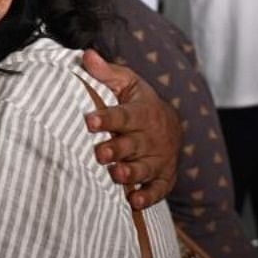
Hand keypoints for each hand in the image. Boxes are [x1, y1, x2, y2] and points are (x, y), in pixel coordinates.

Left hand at [81, 49, 180, 208]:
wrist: (170, 125)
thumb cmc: (139, 102)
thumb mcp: (126, 83)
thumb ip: (106, 73)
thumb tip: (86, 55)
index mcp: (143, 112)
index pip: (124, 115)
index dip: (107, 119)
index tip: (90, 121)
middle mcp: (152, 137)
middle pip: (133, 144)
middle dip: (117, 150)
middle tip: (100, 154)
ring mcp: (159, 158)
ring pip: (145, 168)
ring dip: (131, 173)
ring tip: (117, 175)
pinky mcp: (164, 177)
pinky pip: (159, 189)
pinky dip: (149, 196)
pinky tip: (136, 202)